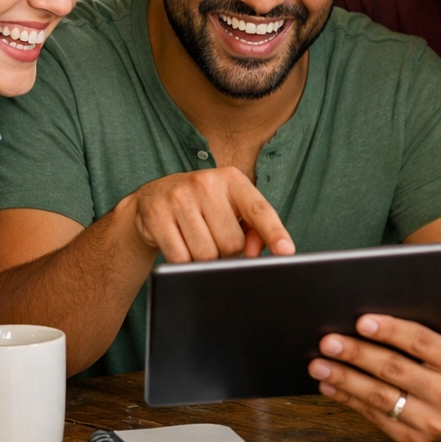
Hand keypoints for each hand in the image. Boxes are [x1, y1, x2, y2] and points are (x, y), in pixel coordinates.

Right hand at [127, 166, 293, 262]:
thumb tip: (256, 252)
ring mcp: (179, 198)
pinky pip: (180, 258)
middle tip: (216, 239)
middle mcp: (205, 183)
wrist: (153, 197)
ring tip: (198, 240)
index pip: (258, 209)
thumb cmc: (204, 205)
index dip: (274, 232)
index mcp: (232, 179)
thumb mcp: (231, 207)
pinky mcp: (156, 215)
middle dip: (228, 251)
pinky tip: (181, 244)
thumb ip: (253, 228)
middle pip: (231, 242)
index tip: (287, 251)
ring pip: (206, 254)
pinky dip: (184, 262)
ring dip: (206, 259)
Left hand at [308, 308, 440, 441]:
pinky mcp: (413, 439)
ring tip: (319, 363)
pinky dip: (348, 399)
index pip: (421, 342)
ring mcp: (432, 421)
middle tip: (329, 341)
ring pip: (380, 396)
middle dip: (357, 353)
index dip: (390, 331)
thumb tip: (425, 292)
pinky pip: (374, 416)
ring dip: (345, 378)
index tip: (361, 322)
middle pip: (395, 369)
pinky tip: (329, 384)